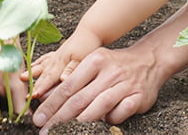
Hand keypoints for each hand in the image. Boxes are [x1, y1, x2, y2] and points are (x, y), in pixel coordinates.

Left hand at [31, 45, 167, 133]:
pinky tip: (101, 125)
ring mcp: (125, 84)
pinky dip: (110, 119)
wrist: (149, 60)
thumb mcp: (94, 65)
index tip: (38, 119)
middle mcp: (109, 71)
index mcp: (95, 60)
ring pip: (99, 106)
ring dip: (80, 122)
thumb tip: (46, 99)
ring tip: (65, 132)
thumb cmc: (115, 65)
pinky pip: (121, 112)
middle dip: (59, 118)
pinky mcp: (139, 96)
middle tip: (46, 131)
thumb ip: (74, 81)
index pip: (68, 86)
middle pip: (80, 99)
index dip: (51, 105)